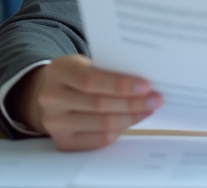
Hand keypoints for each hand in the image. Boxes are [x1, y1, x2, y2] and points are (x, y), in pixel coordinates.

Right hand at [11, 55, 162, 150]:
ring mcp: (54, 123)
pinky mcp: (63, 142)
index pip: (91, 80)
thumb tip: (144, 84)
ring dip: (131, 117)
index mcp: (58, 71)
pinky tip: (133, 120)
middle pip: (99, 104)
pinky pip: (99, 140)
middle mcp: (51, 98)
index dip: (120, 85)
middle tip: (155, 99)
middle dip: (132, 103)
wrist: (52, 92)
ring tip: (148, 109)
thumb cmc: (78, 74)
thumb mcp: (86, 63)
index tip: (145, 85)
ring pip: (102, 124)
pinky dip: (121, 129)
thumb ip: (108, 70)